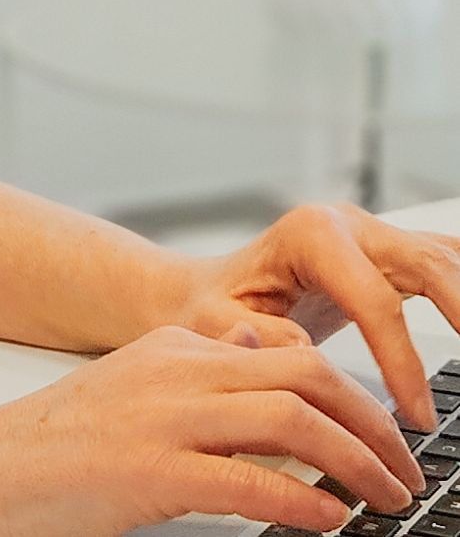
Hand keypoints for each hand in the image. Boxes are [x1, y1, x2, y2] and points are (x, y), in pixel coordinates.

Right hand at [0, 322, 423, 536]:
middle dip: (371, 423)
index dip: (353, 394)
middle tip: (405, 470)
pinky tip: (330, 523)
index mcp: (171, 348)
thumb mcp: (133, 386)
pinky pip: (252, 482)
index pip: (288, 353)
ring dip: (356, 463)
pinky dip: (305, 503)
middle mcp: (173, 371)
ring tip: (385, 500)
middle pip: (304, 375)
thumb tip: (255, 345)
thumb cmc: (59, 444)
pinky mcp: (151, 474)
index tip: (385, 437)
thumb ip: (196, 367)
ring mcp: (162, 420)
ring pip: (290, 419)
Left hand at [162, 199, 459, 431]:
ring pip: (447, 260)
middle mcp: (348, 224)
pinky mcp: (390, 253)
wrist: (206, 292)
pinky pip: (446, 265)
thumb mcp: (217, 324)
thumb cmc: (211, 309)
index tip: (418, 418)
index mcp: (310, 236)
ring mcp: (374, 234)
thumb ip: (256, 337)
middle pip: (431, 267)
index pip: (375, 301)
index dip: (402, 362)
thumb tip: (301, 350)